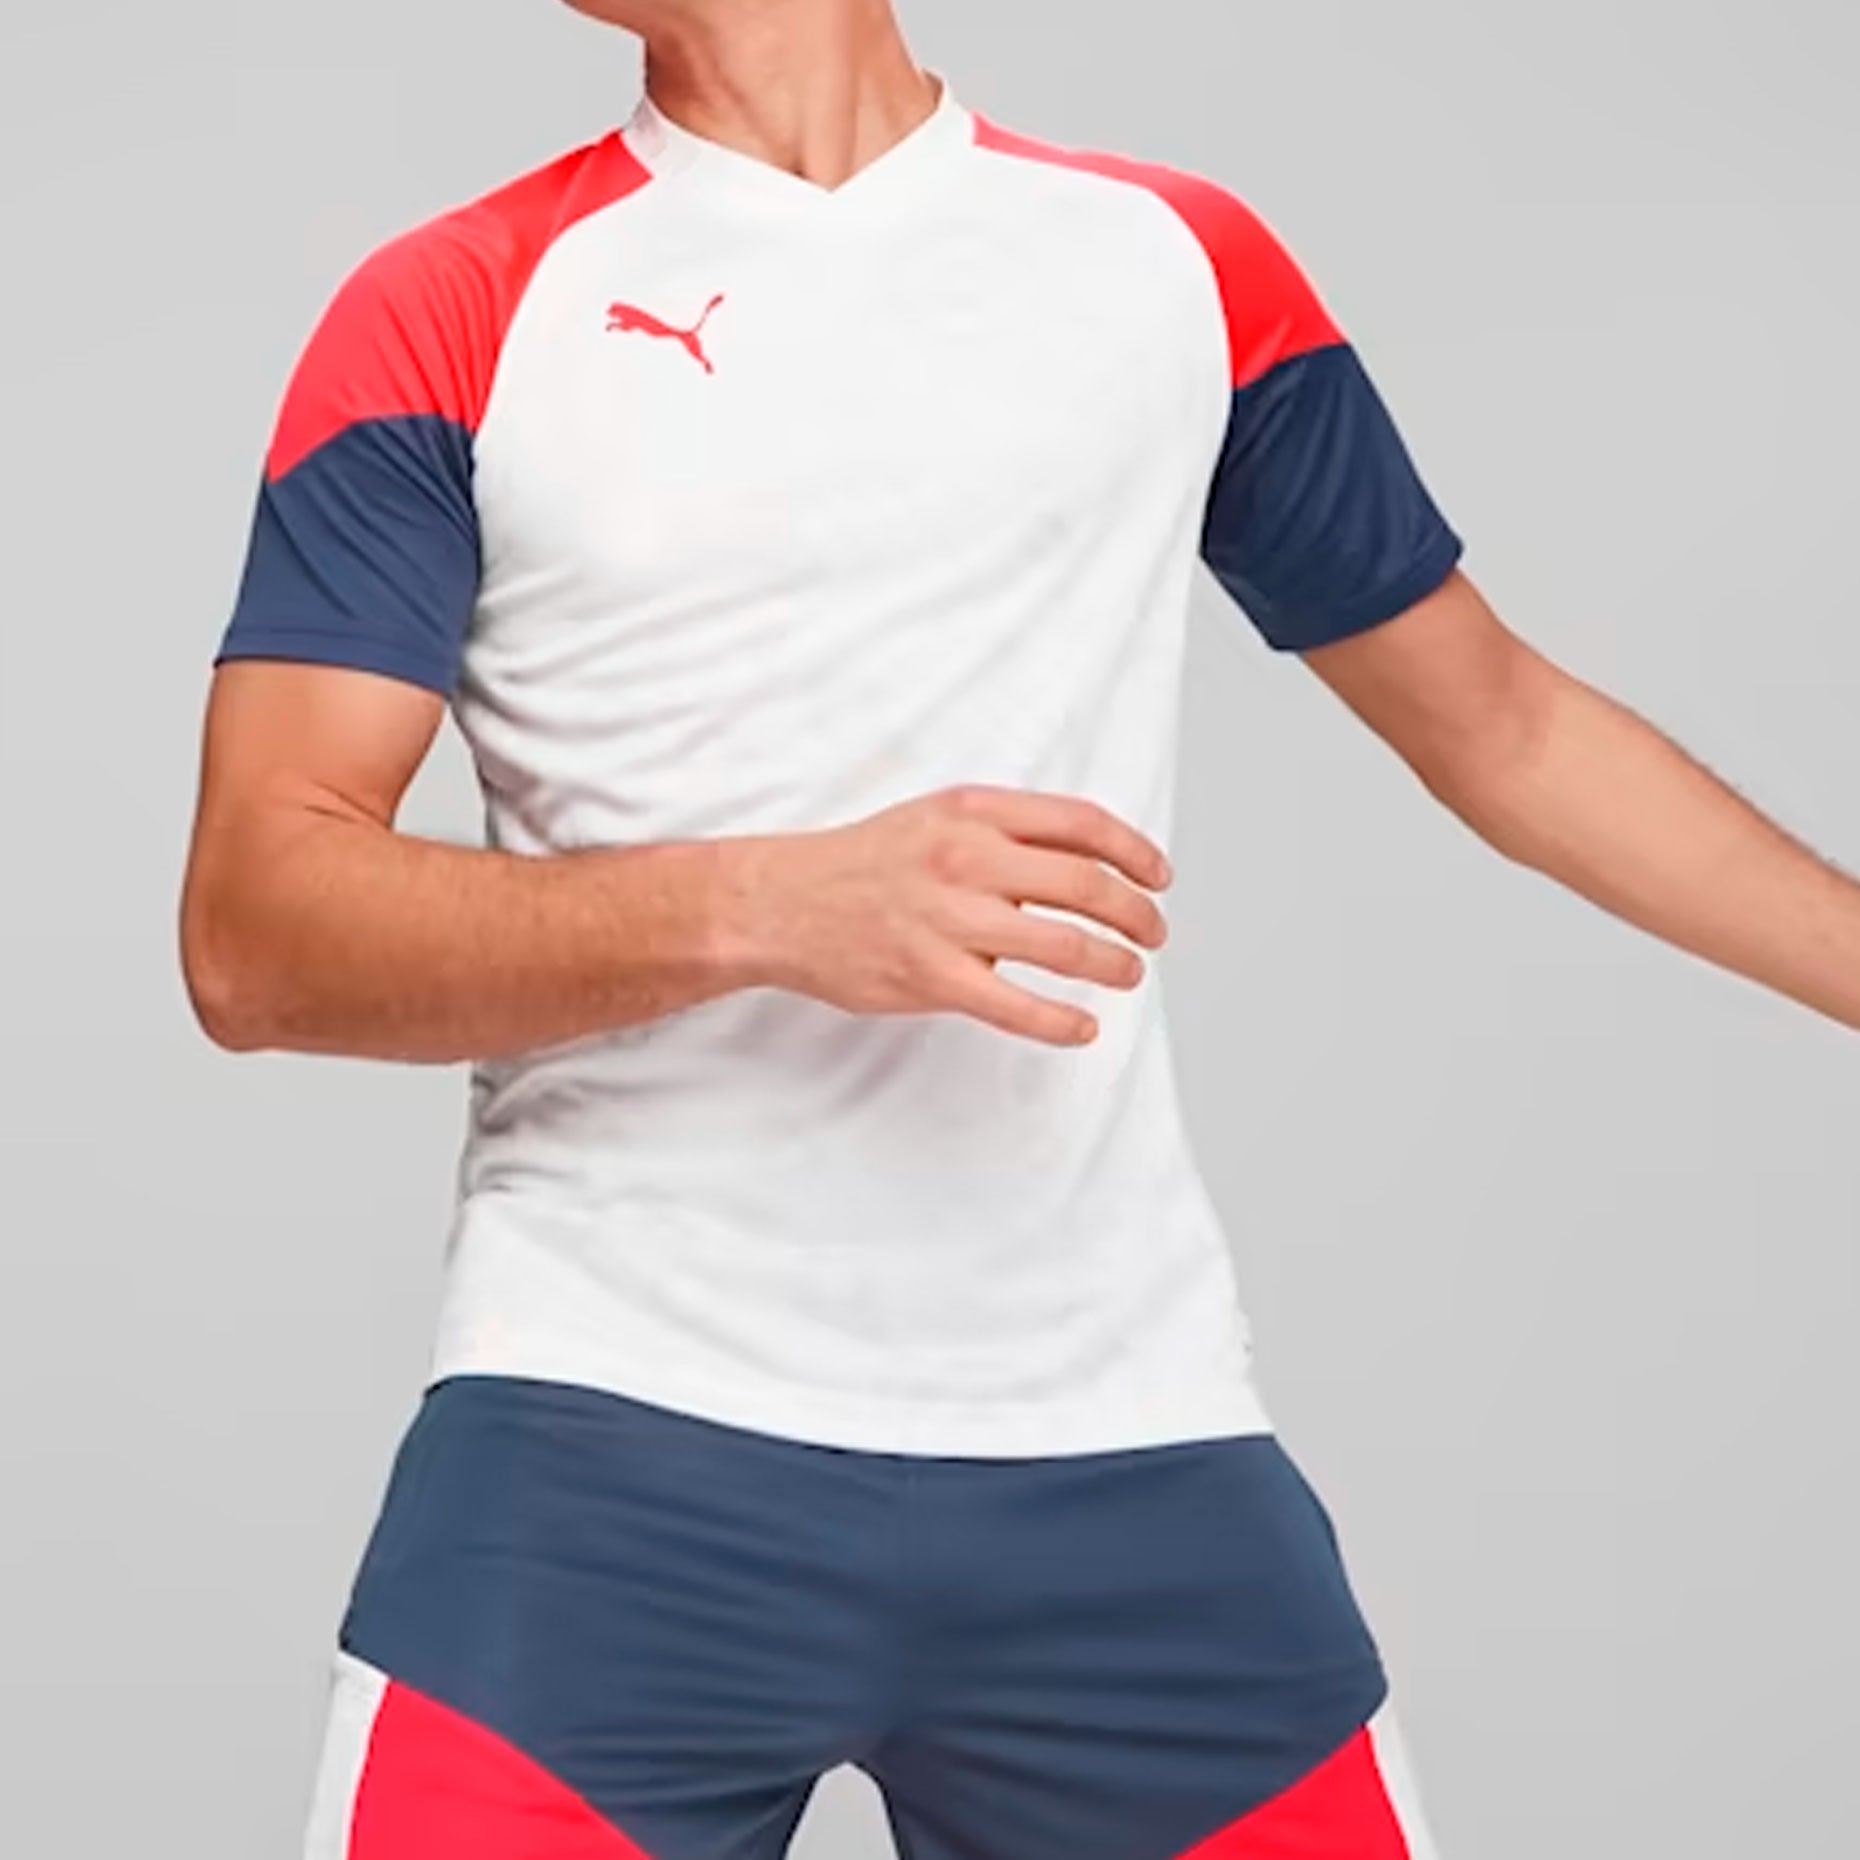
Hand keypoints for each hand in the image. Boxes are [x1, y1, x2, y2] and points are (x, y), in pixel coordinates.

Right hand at [729, 784, 1172, 1046]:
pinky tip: (1083, 1028)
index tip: (1159, 876)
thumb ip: (1004, 833)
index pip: (1081, 823)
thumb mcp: (936, 818)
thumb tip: (1080, 862)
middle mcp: (966, 858)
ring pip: (1064, 944)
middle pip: (1086, 883)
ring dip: (1113, 963)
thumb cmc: (862, 864)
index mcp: (973, 811)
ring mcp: (949, 919)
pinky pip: (1016, 1005)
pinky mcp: (931, 975)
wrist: (780, 903)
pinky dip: (1062, 1021)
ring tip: (1128, 973)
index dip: (1135, 851)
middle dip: (1136, 913)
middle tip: (1154, 933)